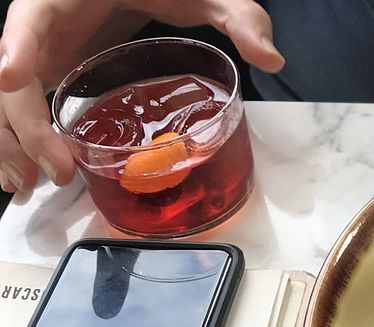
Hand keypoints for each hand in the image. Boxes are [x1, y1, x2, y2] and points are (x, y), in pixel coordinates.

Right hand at [0, 0, 284, 194]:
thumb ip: (240, 17)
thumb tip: (271, 56)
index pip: (30, 18)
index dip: (20, 47)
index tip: (9, 76)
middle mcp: (43, 24)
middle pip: (15, 76)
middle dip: (23, 125)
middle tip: (57, 171)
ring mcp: (43, 52)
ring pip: (8, 99)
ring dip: (9, 141)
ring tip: (25, 186)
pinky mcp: (54, 73)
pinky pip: (24, 107)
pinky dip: (18, 140)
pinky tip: (25, 175)